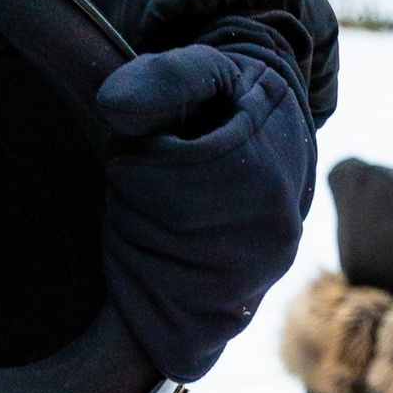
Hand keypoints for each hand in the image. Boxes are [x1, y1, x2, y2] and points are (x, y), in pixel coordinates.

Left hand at [94, 39, 316, 382]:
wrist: (282, 142)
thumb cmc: (231, 100)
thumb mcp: (208, 67)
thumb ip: (164, 75)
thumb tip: (111, 107)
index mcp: (262, 176)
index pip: (155, 187)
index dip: (133, 162)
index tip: (150, 144)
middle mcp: (271, 240)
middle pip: (153, 231)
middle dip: (131, 200)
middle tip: (149, 177)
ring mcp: (257, 283)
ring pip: (154, 275)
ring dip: (134, 238)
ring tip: (158, 208)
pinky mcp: (239, 314)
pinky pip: (170, 324)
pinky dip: (143, 289)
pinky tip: (154, 255)